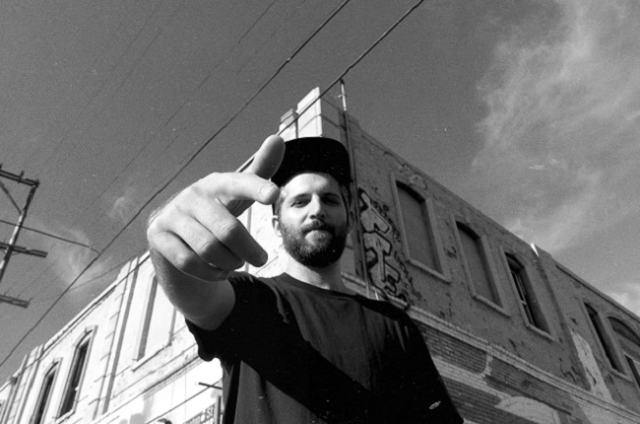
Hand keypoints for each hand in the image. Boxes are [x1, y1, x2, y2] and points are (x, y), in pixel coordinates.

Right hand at [147, 135, 284, 281]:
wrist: (176, 235)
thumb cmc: (216, 211)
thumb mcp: (237, 195)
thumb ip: (260, 171)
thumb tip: (277, 138)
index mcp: (216, 183)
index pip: (238, 183)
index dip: (256, 188)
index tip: (274, 195)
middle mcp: (192, 195)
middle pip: (228, 230)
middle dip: (249, 250)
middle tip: (262, 259)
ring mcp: (172, 214)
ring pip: (209, 249)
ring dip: (230, 262)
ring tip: (236, 263)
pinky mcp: (158, 235)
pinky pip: (190, 262)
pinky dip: (210, 272)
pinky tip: (218, 270)